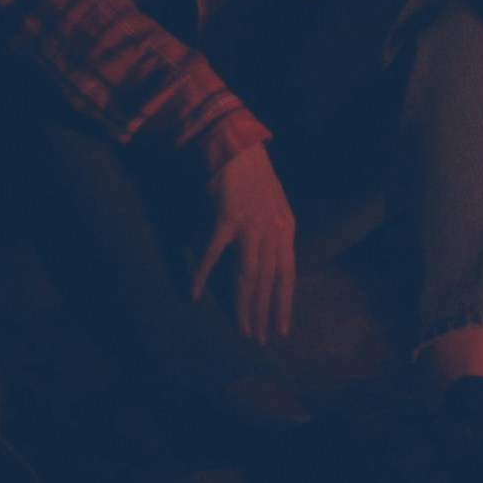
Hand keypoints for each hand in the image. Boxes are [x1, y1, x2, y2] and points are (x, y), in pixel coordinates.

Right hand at [196, 140, 297, 342]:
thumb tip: (274, 263)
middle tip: (259, 338)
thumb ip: (275, 233)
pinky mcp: (226, 218)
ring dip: (243, 304)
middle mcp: (271, 230)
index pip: (288, 274)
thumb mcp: (275, 205)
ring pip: (247, 274)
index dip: (285, 303)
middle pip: (268, 280)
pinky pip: (213, 254)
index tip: (282, 328)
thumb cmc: (254, 174)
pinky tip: (194, 293)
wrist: (237, 144)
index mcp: (285, 228)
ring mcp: (249, 225)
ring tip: (241, 327)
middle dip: (264, 312)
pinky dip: (202, 274)